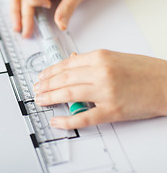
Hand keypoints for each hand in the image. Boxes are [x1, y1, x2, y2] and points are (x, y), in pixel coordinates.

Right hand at [11, 0, 105, 37]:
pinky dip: (28, 14)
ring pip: (22, 0)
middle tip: (24, 30)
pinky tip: (27, 25)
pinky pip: (30, 3)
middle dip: (21, 13)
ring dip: (21, 16)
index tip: (47, 5)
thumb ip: (67, 7)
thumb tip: (61, 25)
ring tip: (23, 31)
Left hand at [33, 50, 166, 128]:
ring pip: (68, 95)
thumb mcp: (114, 57)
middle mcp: (100, 72)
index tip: (41, 76)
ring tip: (40, 100)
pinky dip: (67, 120)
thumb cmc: (143, 70)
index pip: (65, 65)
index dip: (49, 72)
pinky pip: (84, 117)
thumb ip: (90, 61)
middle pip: (63, 79)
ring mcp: (105, 92)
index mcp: (100, 57)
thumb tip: (69, 63)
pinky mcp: (112, 111)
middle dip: (45, 85)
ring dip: (50, 98)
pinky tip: (56, 120)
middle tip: (36, 89)